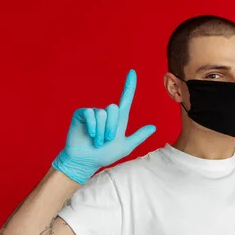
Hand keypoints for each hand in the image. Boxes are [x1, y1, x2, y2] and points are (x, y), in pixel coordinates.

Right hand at [52, 69, 155, 183]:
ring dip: (102, 131)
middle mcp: (106, 113)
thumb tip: (153, 127)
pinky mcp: (81, 114)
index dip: (129, 85)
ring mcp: (93, 113)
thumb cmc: (104, 155)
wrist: (86, 162)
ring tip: (97, 141)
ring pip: (103, 113)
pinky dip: (93, 127)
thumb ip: (139, 136)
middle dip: (111, 127)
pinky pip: (90, 113)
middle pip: (114, 108)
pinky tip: (90, 135)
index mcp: (118, 119)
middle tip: (106, 140)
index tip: (132, 72)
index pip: (126, 98)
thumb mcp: (125, 146)